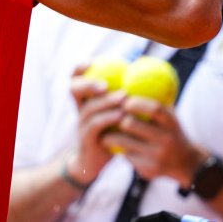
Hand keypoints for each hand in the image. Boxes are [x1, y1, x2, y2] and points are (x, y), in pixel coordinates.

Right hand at [66, 65, 125, 181]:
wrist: (94, 161)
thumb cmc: (109, 132)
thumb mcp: (114, 114)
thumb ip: (123, 98)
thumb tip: (147, 78)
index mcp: (86, 99)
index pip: (76, 79)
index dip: (80, 69)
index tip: (92, 62)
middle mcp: (80, 109)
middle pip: (74, 89)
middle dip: (88, 83)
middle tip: (105, 84)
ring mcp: (81, 123)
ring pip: (89, 108)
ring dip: (107, 101)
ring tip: (123, 97)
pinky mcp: (86, 138)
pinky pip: (95, 125)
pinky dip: (108, 118)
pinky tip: (121, 115)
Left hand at [101, 96, 203, 185]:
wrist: (186, 163)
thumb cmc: (172, 132)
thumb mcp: (170, 117)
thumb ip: (155, 103)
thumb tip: (134, 80)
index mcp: (171, 122)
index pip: (154, 109)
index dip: (137, 103)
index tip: (124, 99)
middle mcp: (165, 139)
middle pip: (131, 124)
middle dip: (117, 118)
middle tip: (107, 114)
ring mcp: (156, 156)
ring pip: (123, 142)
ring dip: (110, 135)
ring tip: (104, 130)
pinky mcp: (148, 170)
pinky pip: (126, 156)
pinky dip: (119, 150)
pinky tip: (114, 147)